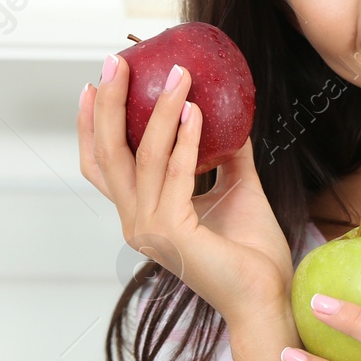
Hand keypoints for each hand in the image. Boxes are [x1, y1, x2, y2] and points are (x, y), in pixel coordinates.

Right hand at [79, 53, 293, 323]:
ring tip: (179, 76)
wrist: (267, 296)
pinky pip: (177, 174)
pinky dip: (186, 140)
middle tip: (116, 63)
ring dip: (161, 111)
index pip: (102, 165)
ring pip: (144, 157)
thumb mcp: (238, 190)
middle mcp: (136, 221)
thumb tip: (231, 117)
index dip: (92, 125)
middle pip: (108, 154)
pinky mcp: (172, 233)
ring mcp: (150, 229)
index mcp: (143, 214)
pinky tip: (196, 112)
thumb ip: (228, 157)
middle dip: (110, 104)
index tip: (95, 85)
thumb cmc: (253, 253)